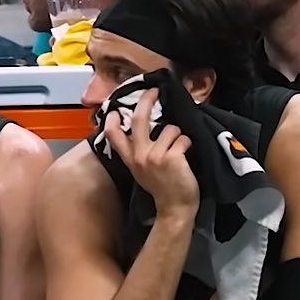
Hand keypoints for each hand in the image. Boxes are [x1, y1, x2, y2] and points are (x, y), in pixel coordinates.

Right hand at [102, 89, 198, 217]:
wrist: (174, 208)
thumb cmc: (161, 189)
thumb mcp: (141, 171)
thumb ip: (138, 152)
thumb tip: (145, 130)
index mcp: (130, 159)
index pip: (113, 135)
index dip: (112, 119)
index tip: (115, 110)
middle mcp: (139, 156)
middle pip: (139, 119)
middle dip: (147, 100)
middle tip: (153, 91)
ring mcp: (155, 156)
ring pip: (170, 129)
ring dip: (178, 136)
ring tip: (178, 150)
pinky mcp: (172, 157)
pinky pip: (183, 138)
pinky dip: (188, 145)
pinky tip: (186, 157)